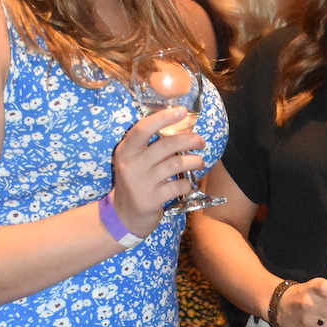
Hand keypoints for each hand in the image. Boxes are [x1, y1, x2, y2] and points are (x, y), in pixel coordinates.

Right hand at [108, 107, 204, 236]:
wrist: (125, 215)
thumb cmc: (136, 181)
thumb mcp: (134, 161)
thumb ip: (150, 146)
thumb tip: (181, 127)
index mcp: (125, 150)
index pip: (142, 128)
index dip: (163, 118)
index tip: (182, 111)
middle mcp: (131, 165)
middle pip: (166, 145)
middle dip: (189, 140)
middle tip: (200, 142)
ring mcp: (140, 183)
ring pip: (176, 164)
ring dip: (194, 161)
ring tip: (199, 162)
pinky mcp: (151, 200)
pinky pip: (178, 186)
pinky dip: (188, 184)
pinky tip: (189, 184)